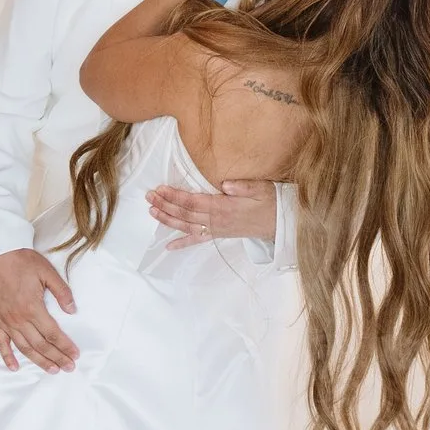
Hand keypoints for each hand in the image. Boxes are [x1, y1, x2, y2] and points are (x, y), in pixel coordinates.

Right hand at [0, 249, 77, 371]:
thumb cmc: (23, 262)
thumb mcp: (48, 273)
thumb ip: (62, 293)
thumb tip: (73, 310)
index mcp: (33, 308)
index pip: (53, 334)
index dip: (65, 346)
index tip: (75, 355)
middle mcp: (19, 319)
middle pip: (41, 345)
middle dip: (56, 357)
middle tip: (68, 367)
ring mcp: (6, 322)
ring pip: (24, 347)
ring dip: (39, 360)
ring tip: (51, 370)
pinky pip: (1, 343)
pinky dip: (8, 357)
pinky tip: (15, 367)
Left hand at [146, 180, 278, 247]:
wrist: (281, 223)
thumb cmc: (271, 201)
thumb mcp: (261, 188)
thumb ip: (243, 186)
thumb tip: (225, 184)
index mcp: (223, 206)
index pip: (193, 201)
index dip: (175, 196)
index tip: (160, 189)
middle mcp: (216, 220)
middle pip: (185, 213)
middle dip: (165, 205)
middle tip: (149, 197)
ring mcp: (216, 229)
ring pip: (187, 226)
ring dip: (168, 220)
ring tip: (152, 212)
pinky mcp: (219, 235)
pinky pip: (198, 240)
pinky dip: (182, 243)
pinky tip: (168, 246)